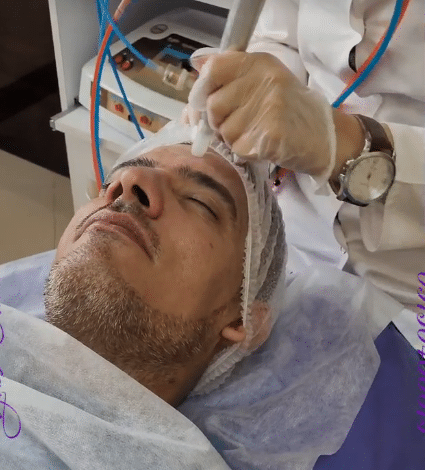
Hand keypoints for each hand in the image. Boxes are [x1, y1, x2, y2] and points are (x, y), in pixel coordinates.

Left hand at [183, 48, 335, 176]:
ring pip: (224, 130)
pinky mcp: (272, 135)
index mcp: (260, 63)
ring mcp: (269, 107)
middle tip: (238, 124)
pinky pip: (238, 148)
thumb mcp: (264, 82)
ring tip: (253, 134)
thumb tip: (197, 68)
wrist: (324, 136)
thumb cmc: (289, 111)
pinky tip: (261, 146)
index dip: (203, 90)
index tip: (206, 103)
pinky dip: (244, 152)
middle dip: (218, 121)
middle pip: (213, 105)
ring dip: (232, 139)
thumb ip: (232, 75)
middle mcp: (264, 81)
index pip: (214, 69)